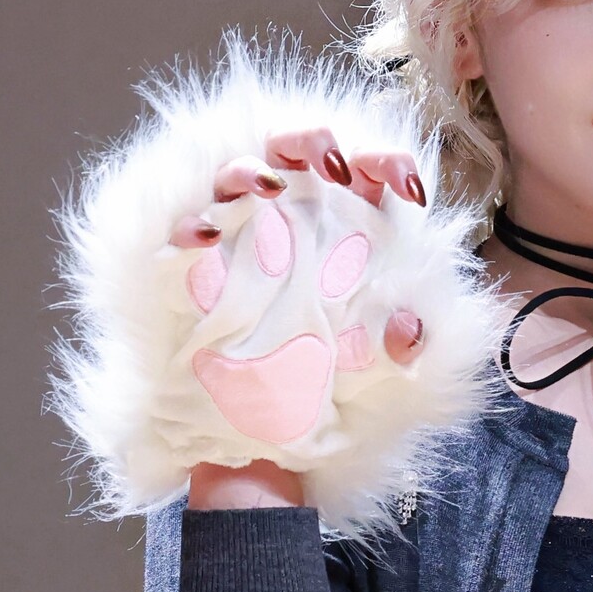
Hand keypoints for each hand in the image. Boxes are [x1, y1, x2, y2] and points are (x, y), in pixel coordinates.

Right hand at [174, 129, 428, 508]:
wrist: (263, 449)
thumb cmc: (328, 400)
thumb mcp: (382, 384)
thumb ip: (406, 354)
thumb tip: (410, 328)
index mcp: (348, 232)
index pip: (369, 175)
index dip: (389, 165)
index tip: (409, 189)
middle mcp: (293, 222)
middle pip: (300, 152)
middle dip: (315, 142)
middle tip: (332, 167)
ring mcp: (240, 237)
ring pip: (238, 173)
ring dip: (250, 168)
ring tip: (267, 185)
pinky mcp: (192, 268)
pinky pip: (182, 231)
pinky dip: (190, 225)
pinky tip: (203, 235)